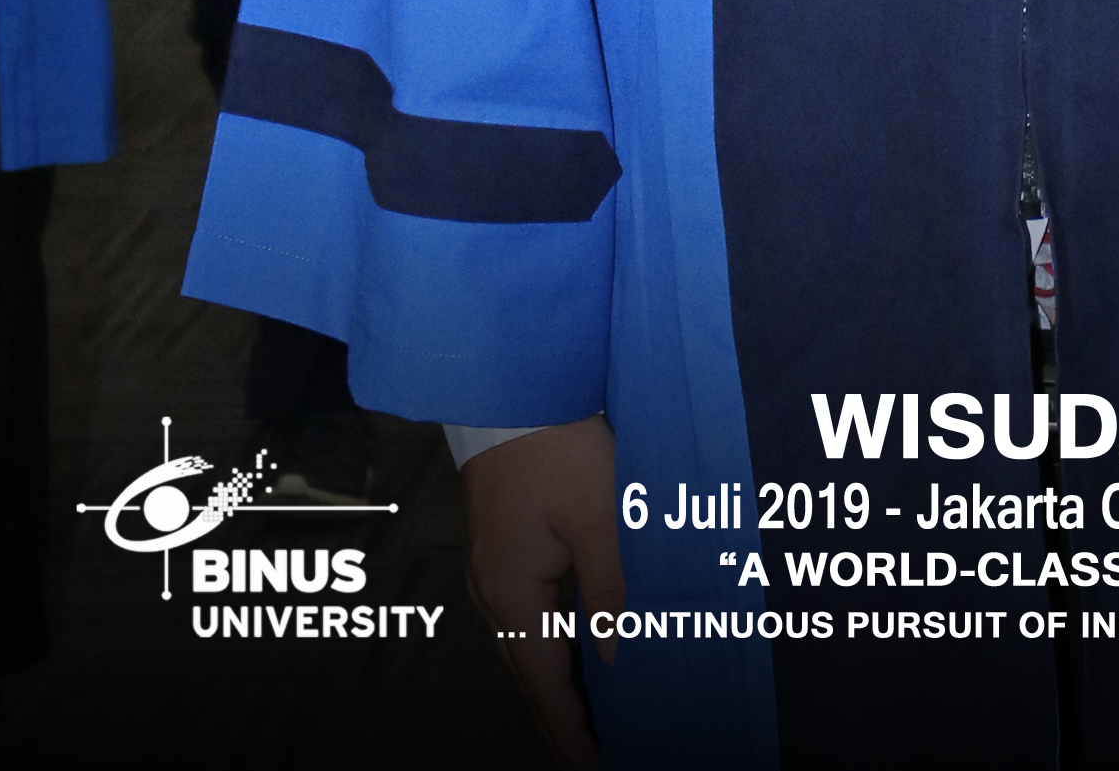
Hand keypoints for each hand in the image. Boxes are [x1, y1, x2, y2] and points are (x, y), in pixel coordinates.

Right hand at [464, 417, 624, 768]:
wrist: (515, 387)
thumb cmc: (556, 445)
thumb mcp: (598, 518)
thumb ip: (612, 592)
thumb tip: (622, 659)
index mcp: (513, 594)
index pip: (546, 686)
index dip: (573, 733)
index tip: (597, 767)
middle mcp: (495, 594)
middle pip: (533, 675)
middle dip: (565, 720)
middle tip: (601, 755)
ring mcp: (496, 573)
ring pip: (533, 648)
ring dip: (563, 685)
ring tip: (600, 719)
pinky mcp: (507, 551)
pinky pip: (532, 617)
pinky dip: (558, 647)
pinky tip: (586, 652)